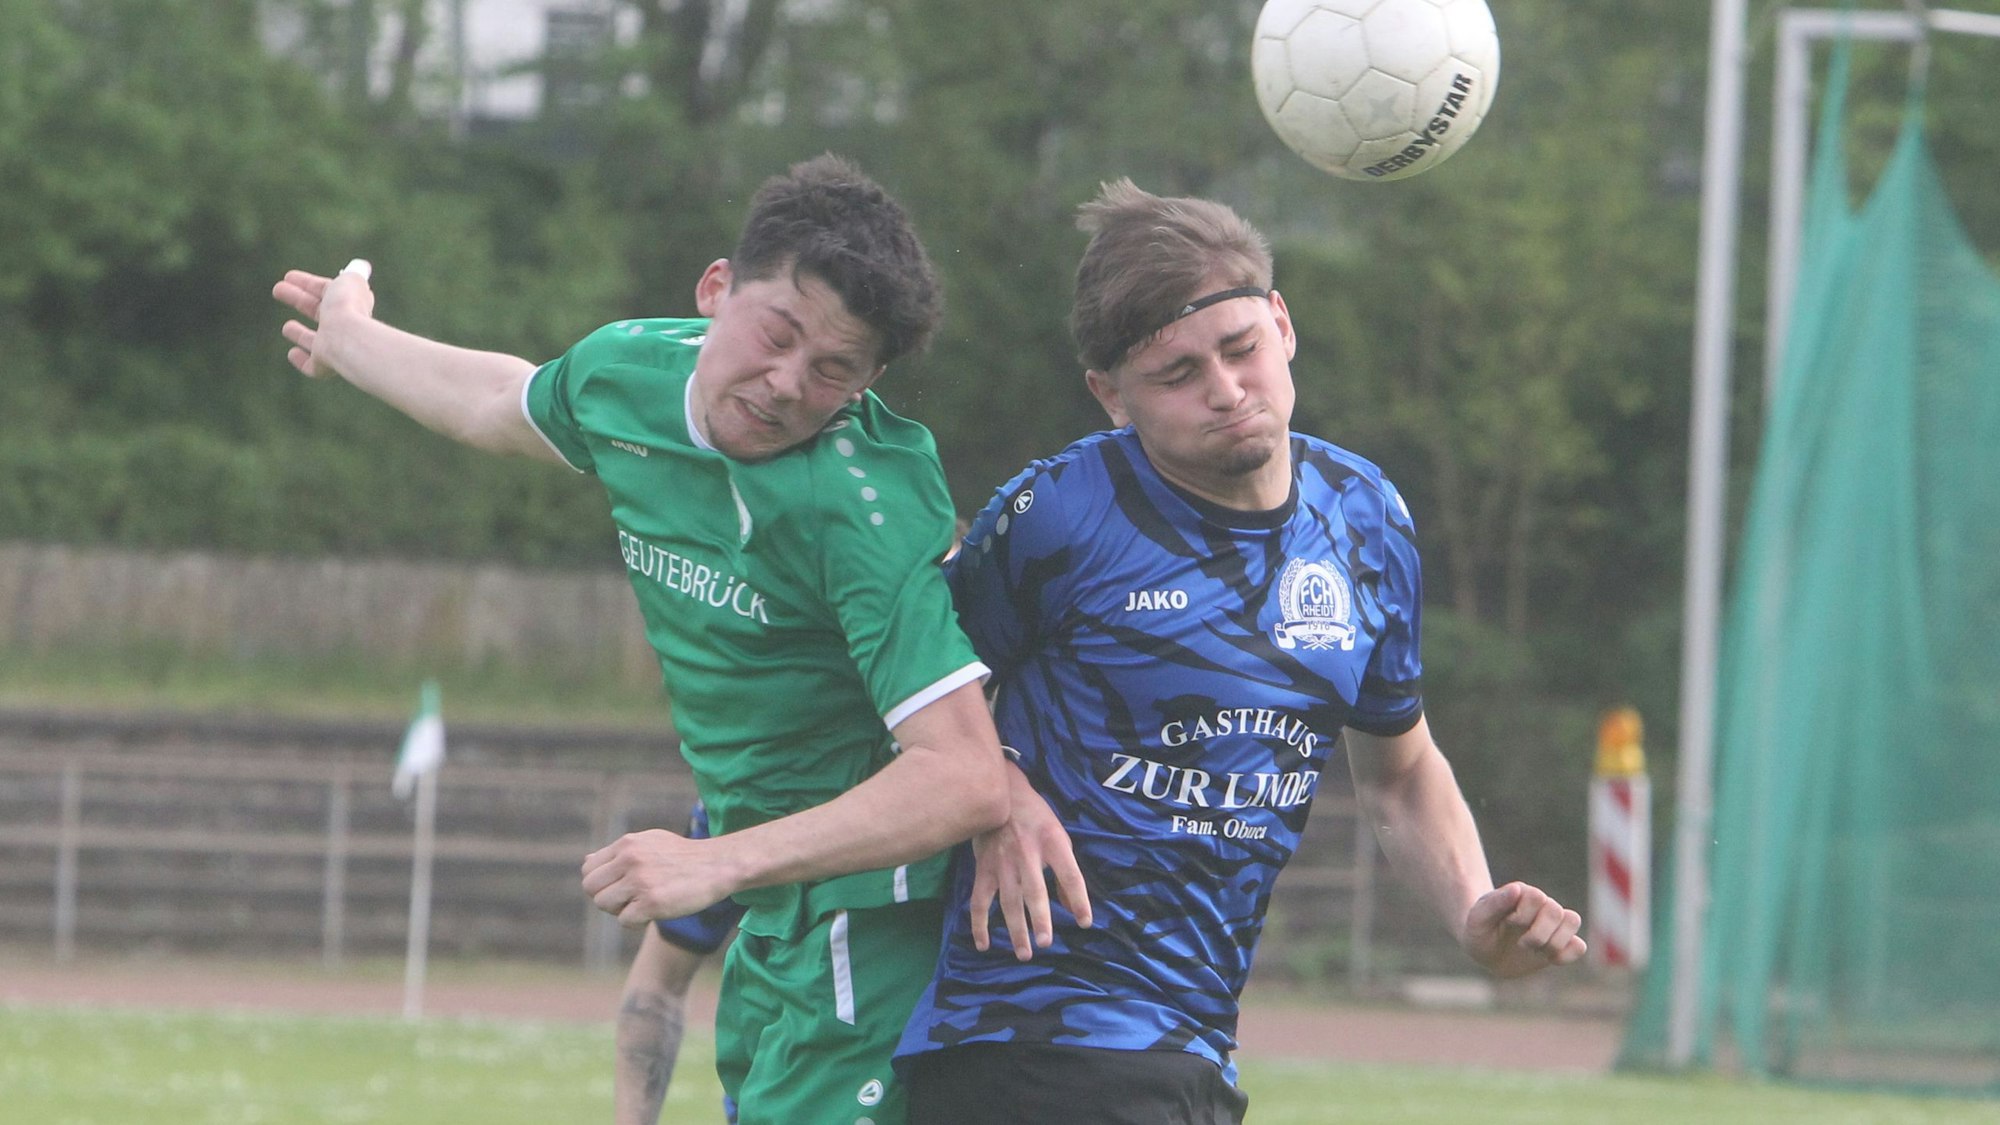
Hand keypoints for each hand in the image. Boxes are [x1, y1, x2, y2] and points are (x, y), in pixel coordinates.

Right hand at [272, 259, 375, 377]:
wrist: (348, 337)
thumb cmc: (347, 307)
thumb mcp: (350, 280)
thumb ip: (353, 274)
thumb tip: (362, 267)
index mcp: (348, 304)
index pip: (326, 291)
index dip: (308, 283)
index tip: (289, 275)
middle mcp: (342, 326)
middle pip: (316, 311)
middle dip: (298, 299)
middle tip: (277, 289)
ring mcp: (334, 347)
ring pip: (315, 341)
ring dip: (300, 334)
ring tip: (286, 327)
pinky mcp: (325, 366)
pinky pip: (313, 366)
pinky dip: (302, 361)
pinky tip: (292, 353)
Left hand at [581, 829, 734, 927]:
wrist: (718, 865)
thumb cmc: (683, 856)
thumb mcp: (650, 842)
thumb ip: (618, 852)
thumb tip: (587, 861)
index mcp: (627, 844)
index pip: (589, 869)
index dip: (600, 883)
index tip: (619, 887)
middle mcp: (630, 860)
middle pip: (591, 888)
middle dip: (606, 897)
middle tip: (628, 899)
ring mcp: (640, 881)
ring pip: (604, 905)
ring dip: (620, 910)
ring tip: (642, 904)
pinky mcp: (652, 903)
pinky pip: (624, 921)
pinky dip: (635, 922)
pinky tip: (652, 913)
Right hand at [970, 772, 1091, 959]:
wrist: (1000, 794)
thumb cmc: (1036, 818)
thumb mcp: (1059, 836)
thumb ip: (1066, 871)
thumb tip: (1072, 907)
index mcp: (1053, 843)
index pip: (1070, 875)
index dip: (1079, 899)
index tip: (1085, 922)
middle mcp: (1028, 854)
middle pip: (1034, 892)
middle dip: (1039, 919)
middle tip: (1045, 943)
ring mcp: (1003, 863)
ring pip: (1008, 901)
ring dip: (1015, 929)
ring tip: (1024, 953)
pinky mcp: (984, 869)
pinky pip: (979, 901)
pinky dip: (979, 924)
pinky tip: (984, 944)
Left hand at [1459, 881, 1586, 978]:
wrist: (1484, 949)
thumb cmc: (1480, 929)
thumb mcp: (1478, 918)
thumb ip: (1495, 903)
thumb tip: (1518, 889)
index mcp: (1522, 894)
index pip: (1537, 897)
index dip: (1524, 915)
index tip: (1508, 924)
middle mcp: (1541, 905)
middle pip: (1557, 911)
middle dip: (1539, 934)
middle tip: (1522, 944)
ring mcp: (1553, 924)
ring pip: (1573, 921)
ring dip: (1554, 942)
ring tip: (1537, 951)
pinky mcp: (1560, 943)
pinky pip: (1579, 946)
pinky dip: (1567, 955)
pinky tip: (1548, 960)